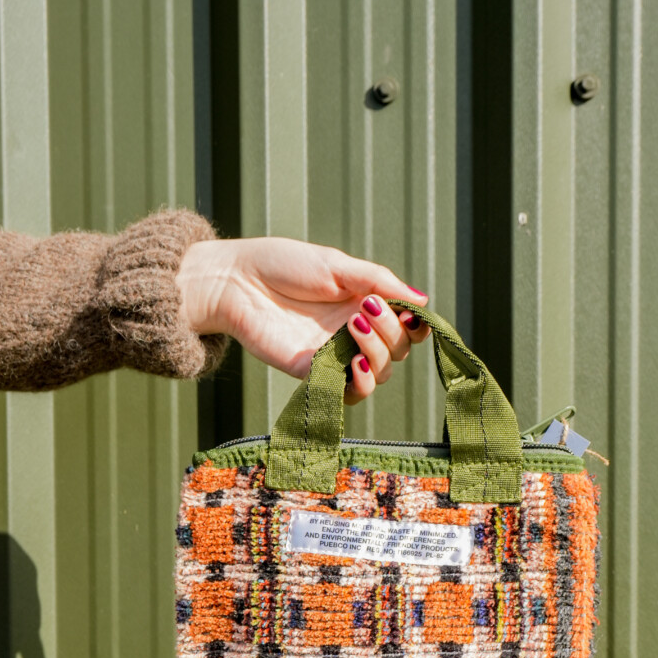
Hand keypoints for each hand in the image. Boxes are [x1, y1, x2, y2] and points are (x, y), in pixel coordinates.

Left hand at [175, 236, 430, 402]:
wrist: (236, 281)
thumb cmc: (282, 265)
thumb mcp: (338, 265)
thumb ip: (380, 281)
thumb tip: (422, 300)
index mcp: (364, 305)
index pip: (406, 327)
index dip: (416, 325)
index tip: (410, 313)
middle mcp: (355, 333)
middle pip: (398, 350)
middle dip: (391, 330)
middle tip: (364, 308)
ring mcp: (335, 356)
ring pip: (381, 373)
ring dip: (379, 351)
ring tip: (355, 325)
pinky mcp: (314, 374)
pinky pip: (350, 392)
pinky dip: (362, 382)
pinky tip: (356, 362)